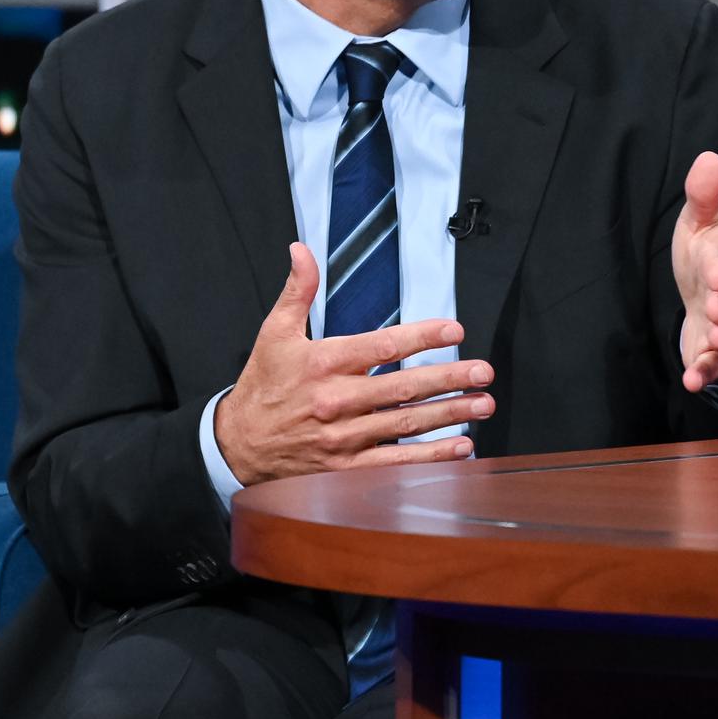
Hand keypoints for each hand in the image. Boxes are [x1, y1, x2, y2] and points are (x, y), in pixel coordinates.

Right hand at [214, 244, 495, 484]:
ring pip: (406, 425)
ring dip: (449, 415)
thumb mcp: (274, 333)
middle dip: (449, 378)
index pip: (382, 346)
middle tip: (483, 372)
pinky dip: (430, 456)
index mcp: (323, 363)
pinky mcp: (345, 468)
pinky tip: (460, 447)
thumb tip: (301, 250)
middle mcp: (336, 401)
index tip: (455, 329)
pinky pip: (395, 462)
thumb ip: (297, 291)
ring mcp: (342, 438)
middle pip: (403, 388)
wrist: (234, 445)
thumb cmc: (263, 385)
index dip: (422, 337)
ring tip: (483, 405)